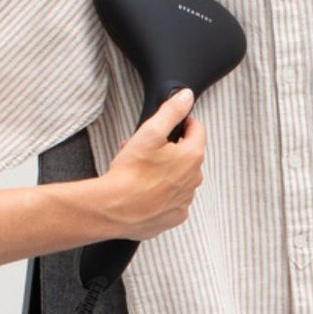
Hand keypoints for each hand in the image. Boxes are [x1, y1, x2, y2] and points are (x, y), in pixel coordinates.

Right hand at [92, 89, 205, 240]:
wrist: (115, 209)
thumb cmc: (130, 174)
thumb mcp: (149, 132)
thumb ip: (171, 111)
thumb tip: (186, 97)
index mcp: (192, 156)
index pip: (198, 129)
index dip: (183, 123)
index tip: (171, 125)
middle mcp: (194, 179)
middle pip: (187, 154)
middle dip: (169, 149)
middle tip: (146, 150)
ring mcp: (185, 199)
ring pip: (180, 176)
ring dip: (165, 171)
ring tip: (140, 170)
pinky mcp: (175, 215)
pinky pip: (173, 198)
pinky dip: (162, 192)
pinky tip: (145, 189)